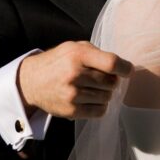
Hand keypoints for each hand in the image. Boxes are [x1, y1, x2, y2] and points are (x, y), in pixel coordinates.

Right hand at [17, 41, 132, 119]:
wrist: (31, 81)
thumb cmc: (58, 62)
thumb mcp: (74, 47)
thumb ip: (97, 53)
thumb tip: (122, 67)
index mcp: (78, 54)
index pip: (111, 63)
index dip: (125, 68)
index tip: (128, 70)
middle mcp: (75, 74)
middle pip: (111, 82)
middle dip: (112, 81)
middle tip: (102, 79)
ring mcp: (72, 94)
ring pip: (107, 97)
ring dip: (105, 93)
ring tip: (93, 89)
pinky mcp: (71, 111)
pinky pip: (99, 111)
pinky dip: (100, 106)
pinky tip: (91, 99)